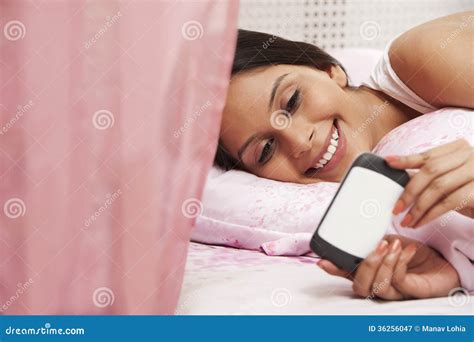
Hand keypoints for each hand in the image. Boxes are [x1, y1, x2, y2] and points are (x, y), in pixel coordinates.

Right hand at [316, 235, 459, 299]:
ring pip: (379, 286)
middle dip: (367, 266)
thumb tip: (358, 220)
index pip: (347, 275)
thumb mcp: (389, 241)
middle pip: (360, 287)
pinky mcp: (411, 293)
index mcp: (369, 273)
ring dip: (385, 262)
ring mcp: (395, 293)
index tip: (322, 261)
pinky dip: (400, 263)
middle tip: (379, 246)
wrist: (441, 262)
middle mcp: (378, 286)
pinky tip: (407, 249)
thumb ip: (373, 239)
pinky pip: (400, 281)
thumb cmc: (412, 254)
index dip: (334, 270)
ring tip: (393, 245)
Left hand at [385, 139, 473, 227]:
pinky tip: (421, 222)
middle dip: (410, 191)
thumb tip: (400, 176)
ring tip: (407, 220)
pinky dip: (431, 214)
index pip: (428, 155)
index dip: (407, 159)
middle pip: (431, 170)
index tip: (388, 162)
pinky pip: (450, 202)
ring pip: (439, 187)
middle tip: (396, 208)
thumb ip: (429, 176)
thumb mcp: (449, 180)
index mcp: (459, 148)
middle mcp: (470, 155)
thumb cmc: (470, 192)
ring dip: (419, 207)